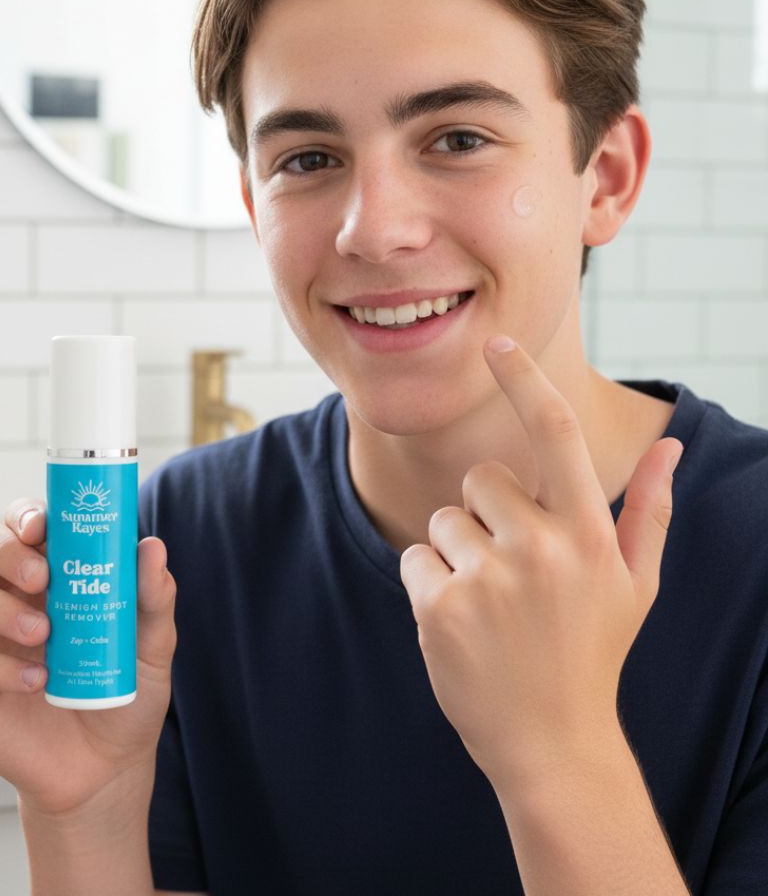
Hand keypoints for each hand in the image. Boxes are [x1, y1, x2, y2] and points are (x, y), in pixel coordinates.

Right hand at [0, 499, 177, 818]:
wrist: (107, 768)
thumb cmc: (124, 690)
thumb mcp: (153, 645)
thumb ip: (153, 598)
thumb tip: (152, 547)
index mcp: (49, 571)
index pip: (22, 522)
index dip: (24, 513)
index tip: (41, 527)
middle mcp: (8, 594)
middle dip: (1, 548)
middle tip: (39, 578)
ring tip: (43, 634)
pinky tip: (37, 681)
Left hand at [399, 334, 682, 795]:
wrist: (549, 742)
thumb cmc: (591, 652)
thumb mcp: (635, 584)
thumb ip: (649, 510)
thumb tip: (670, 444)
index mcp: (589, 536)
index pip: (555, 434)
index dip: (524, 380)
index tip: (496, 342)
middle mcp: (541, 549)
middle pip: (480, 479)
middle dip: (486, 512)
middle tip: (510, 570)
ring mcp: (488, 578)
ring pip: (443, 519)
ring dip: (456, 552)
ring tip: (489, 604)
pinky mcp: (440, 606)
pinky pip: (413, 556)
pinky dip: (427, 582)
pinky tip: (461, 624)